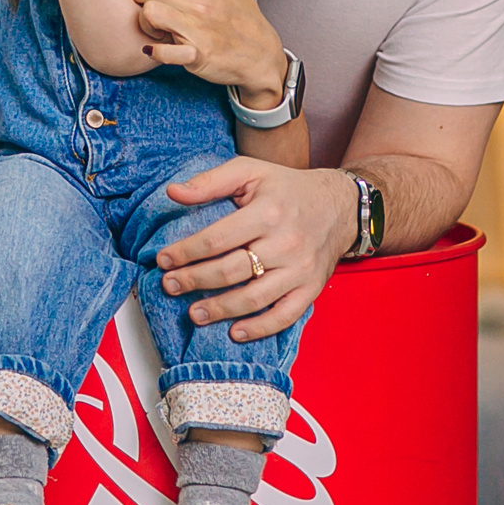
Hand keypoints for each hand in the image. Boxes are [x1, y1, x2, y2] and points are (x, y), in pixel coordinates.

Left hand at [120, 0, 285, 99]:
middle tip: (140, 1)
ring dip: (143, 19)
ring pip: (146, 13)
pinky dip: (154, 50)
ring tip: (153, 23)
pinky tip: (155, 46)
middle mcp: (198, 2)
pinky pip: (160, 51)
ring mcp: (196, 29)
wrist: (260, 53)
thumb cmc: (242, 11)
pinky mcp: (194, 55)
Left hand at [155, 161, 358, 341]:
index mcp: (268, 212)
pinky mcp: (310, 288)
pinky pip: (284, 316)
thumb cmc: (287, 189)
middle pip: (230, 270)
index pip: (216, 239)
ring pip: (254, 298)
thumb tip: (173, 192)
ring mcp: (300, 269)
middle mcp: (286, 243)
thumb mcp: (250, 172)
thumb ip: (210, 181)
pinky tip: (234, 332)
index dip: (185, 252)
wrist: (340, 205)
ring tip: (193, 313)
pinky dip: (259, 328)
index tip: (163, 260)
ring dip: (219, 309)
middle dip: (194, 281)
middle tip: (169, 285)